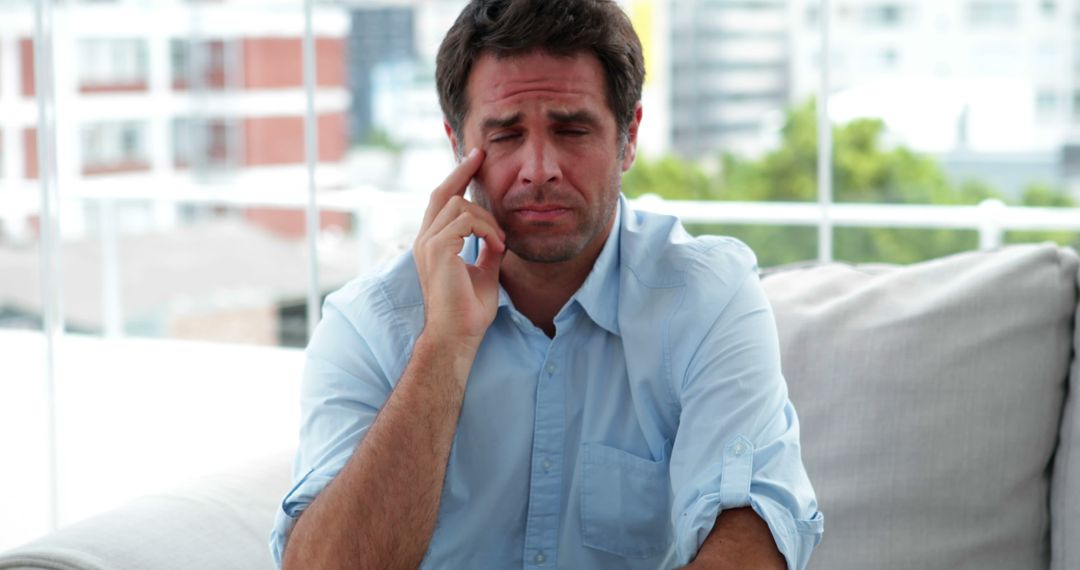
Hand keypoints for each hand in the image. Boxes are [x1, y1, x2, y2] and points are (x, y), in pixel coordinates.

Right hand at [414, 148, 505, 349]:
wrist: (458, 335)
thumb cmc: (469, 310)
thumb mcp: (484, 271)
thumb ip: (487, 250)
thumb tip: (498, 236)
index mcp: (433, 244)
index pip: (442, 202)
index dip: (457, 178)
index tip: (475, 160)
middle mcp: (425, 240)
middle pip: (442, 192)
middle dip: (462, 170)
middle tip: (481, 155)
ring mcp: (428, 243)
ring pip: (459, 205)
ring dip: (487, 219)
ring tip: (500, 242)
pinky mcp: (437, 249)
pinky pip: (465, 220)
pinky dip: (487, 230)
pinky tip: (497, 247)